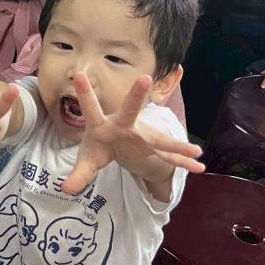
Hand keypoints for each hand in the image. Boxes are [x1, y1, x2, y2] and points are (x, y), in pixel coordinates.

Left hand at [61, 74, 203, 195]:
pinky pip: (168, 155)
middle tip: (144, 78)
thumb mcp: (87, 160)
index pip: (90, 108)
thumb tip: (65, 190)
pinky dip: (182, 161)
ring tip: (196, 150)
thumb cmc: (98, 145)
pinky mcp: (151, 146)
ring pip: (158, 137)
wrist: (114, 141)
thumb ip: (78, 174)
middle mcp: (123, 124)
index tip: (78, 74)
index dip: (84, 92)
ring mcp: (140, 135)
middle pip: (129, 109)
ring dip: (175, 144)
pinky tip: (199, 167)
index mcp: (101, 124)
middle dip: (136, 95)